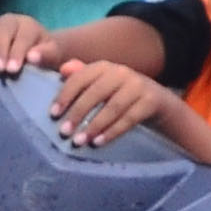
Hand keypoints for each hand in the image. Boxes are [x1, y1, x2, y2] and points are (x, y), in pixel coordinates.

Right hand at [0, 8, 54, 77]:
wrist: (34, 54)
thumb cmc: (42, 57)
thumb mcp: (53, 55)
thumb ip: (47, 55)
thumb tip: (32, 57)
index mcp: (28, 27)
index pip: (23, 35)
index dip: (17, 51)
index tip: (13, 69)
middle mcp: (8, 22)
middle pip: (3, 27)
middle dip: (0, 47)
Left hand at [46, 57, 177, 146]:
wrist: (157, 101)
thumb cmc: (119, 95)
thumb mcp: (100, 85)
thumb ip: (80, 77)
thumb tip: (63, 69)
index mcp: (103, 67)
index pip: (81, 78)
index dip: (65, 95)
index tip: (53, 114)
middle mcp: (121, 72)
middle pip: (96, 93)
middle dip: (78, 113)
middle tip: (64, 132)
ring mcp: (138, 85)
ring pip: (112, 107)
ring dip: (94, 125)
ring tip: (79, 141)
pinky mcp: (151, 101)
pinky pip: (129, 118)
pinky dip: (112, 131)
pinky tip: (98, 142)